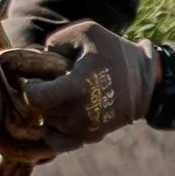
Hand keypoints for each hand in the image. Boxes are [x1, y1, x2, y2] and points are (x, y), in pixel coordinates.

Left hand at [5, 18, 157, 152]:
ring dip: (49, 110)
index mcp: (78, 87)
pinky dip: (53, 130)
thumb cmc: (113, 52)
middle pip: (42, 110)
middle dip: (42, 95)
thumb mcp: (86, 32)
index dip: (30, 87)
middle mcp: (79, 114)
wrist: (143, 81)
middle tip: (54, 82)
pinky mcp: (89, 138)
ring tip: (64, 94)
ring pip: (48, 124)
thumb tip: (37, 57)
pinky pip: (58, 143)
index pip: (36, 98)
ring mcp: (84, 129)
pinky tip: (59, 114)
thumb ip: (55, 42)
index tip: (38, 78)